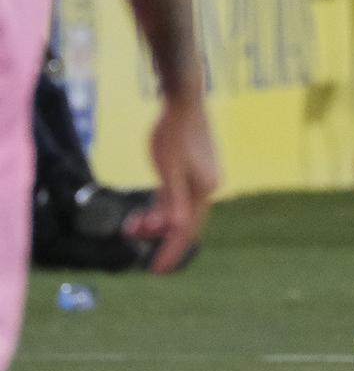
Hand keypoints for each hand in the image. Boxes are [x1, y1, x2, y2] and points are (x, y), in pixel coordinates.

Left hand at [124, 95, 218, 273]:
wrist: (184, 100)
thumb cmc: (173, 133)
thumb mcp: (168, 169)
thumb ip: (172, 200)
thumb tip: (177, 229)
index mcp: (204, 190)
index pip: (187, 230)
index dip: (170, 252)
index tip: (155, 270)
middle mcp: (208, 188)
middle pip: (183, 222)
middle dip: (157, 234)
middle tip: (129, 236)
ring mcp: (202, 179)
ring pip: (179, 210)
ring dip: (157, 220)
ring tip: (132, 223)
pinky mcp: (195, 170)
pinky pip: (178, 198)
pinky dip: (162, 207)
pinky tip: (147, 209)